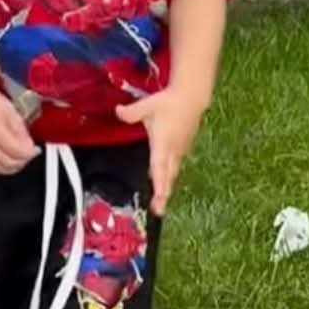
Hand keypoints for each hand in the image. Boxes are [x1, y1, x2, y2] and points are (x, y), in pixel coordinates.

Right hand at [0, 85, 38, 175]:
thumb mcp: (10, 111)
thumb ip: (20, 129)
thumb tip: (28, 142)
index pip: (20, 153)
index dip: (31, 153)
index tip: (36, 149)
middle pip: (12, 163)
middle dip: (24, 160)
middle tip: (29, 153)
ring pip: (1, 169)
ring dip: (13, 166)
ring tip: (19, 159)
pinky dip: (0, 168)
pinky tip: (4, 163)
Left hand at [116, 84, 207, 215]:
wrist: (191, 98)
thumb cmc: (167, 102)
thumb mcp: (147, 105)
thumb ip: (131, 112)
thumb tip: (117, 111)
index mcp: (162, 143)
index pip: (159, 167)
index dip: (159, 185)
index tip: (158, 200)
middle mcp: (172, 150)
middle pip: (167, 176)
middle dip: (163, 194)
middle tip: (158, 211)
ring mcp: (180, 150)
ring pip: (172, 172)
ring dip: (166, 187)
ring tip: (160, 203)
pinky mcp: (183, 148)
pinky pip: (175, 166)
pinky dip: (169, 176)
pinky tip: (163, 180)